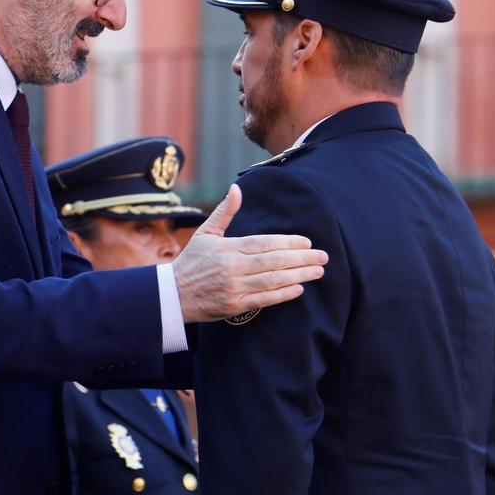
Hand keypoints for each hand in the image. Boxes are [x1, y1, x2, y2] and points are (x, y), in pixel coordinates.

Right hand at [172, 184, 325, 322]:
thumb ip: (225, 212)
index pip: (263, 243)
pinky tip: (298, 289)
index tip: (307, 242)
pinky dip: (282, 295)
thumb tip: (237, 188)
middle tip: (323, 257)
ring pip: (272, 280)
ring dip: (298, 275)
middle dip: (301, 258)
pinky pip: (263, 300)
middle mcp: (232, 267)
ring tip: (317, 272)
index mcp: (227, 248)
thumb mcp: (205, 233)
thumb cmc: (192, 261)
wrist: (172, 294)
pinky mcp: (233, 306)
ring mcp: (233, 287)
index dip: (287, 242)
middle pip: (273, 261)